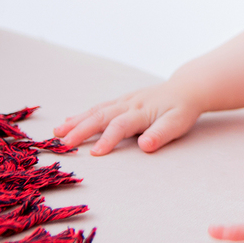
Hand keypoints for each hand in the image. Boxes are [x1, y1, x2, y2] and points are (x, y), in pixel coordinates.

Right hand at [54, 83, 201, 155]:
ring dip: (76, 122)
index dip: (108, 139)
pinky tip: (69, 121)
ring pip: (96, 111)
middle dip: (81, 130)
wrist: (187, 88)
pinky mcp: (122, 101)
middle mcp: (130, 104)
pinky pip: (99, 107)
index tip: (94, 154)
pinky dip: (83, 115)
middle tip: (63, 144)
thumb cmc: (182, 109)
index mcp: (143, 111)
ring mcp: (124, 101)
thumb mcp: (178, 123)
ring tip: (57, 133)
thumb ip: (161, 134)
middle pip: (101, 117)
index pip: (121, 126)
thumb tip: (144, 145)